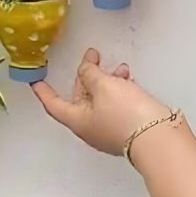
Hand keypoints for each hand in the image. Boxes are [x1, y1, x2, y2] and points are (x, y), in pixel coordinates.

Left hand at [31, 47, 169, 155]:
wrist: (160, 139)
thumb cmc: (126, 115)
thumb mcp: (103, 85)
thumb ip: (90, 73)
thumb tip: (85, 70)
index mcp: (77, 120)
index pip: (53, 103)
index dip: (44, 91)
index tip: (35, 81)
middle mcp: (90, 127)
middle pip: (80, 98)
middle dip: (85, 76)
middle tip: (92, 57)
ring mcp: (109, 129)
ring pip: (101, 99)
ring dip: (106, 81)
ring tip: (118, 68)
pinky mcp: (127, 128)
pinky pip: (116, 105)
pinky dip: (119, 90)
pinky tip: (128, 79)